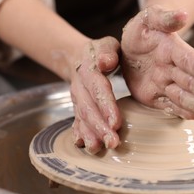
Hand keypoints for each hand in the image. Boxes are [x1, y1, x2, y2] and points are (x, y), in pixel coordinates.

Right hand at [70, 36, 121, 153]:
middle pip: (89, 109)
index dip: (106, 107)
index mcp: (89, 70)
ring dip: (90, 134)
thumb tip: (106, 62)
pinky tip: (85, 146)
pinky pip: (77, 122)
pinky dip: (80, 134)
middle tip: (113, 143)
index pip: (98, 89)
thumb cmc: (102, 52)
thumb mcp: (107, 45)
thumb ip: (107, 52)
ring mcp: (77, 99)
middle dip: (100, 127)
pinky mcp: (77, 108)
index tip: (116, 123)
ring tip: (98, 149)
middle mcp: (80, 87)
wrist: (80, 57)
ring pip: (82, 118)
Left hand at [121, 5, 193, 118]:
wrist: (129, 47)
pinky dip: (183, 111)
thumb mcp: (148, 18)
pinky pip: (170, 105)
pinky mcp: (156, 96)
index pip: (190, 61)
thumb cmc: (141, 30)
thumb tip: (184, 14)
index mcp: (173, 48)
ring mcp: (165, 83)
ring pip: (185, 96)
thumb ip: (165, 17)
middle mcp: (173, 68)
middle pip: (193, 82)